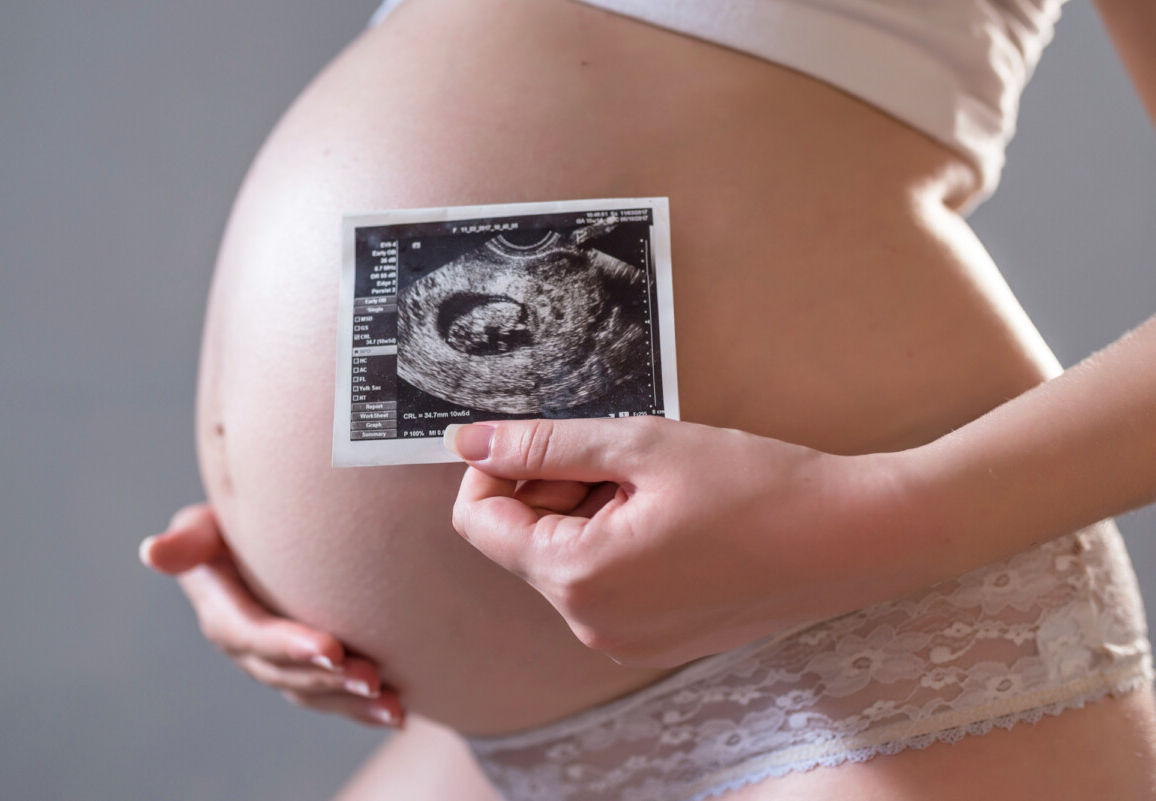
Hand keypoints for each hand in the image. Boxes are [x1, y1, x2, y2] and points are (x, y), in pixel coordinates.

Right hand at [140, 503, 403, 726]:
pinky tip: (398, 712)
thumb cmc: (231, 525)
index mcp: (222, 612)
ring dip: (351, 703)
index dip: (289, 645)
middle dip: (329, 680)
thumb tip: (152, 551)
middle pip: (286, 674)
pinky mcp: (306, 667)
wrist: (261, 541)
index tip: (331, 647)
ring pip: (312, 692)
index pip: (253, 635)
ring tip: (392, 706)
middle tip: (370, 679)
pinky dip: (362, 707)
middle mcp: (248, 647)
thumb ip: (188, 540)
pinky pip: (331, 694)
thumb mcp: (203, 527)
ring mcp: (277, 663)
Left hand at [448, 417, 910, 668]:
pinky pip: (601, 584)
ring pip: (563, 559)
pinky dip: (615, 541)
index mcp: (579, 578)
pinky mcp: (653, 640)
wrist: (852, 539)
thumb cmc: (757, 486)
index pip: (480, 521)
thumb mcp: (641, 445)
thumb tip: (467, 442)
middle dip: (553, 487)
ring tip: (658, 484)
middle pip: (521, 541)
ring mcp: (623, 641)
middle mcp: (590, 625)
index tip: (548, 436)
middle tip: (623, 454)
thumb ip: (545, 444)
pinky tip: (672, 515)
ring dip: (588, 510)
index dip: (498, 467)